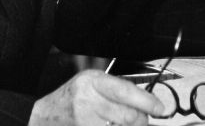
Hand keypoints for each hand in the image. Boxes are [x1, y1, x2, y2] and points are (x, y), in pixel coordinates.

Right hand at [28, 69, 164, 125]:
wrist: (45, 117)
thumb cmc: (71, 99)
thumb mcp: (92, 84)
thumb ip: (117, 89)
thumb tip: (147, 100)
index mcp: (92, 82)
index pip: (125, 91)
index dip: (146, 101)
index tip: (159, 108)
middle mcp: (87, 101)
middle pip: (129, 115)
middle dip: (141, 120)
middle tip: (143, 119)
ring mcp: (85, 122)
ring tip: (126, 123)